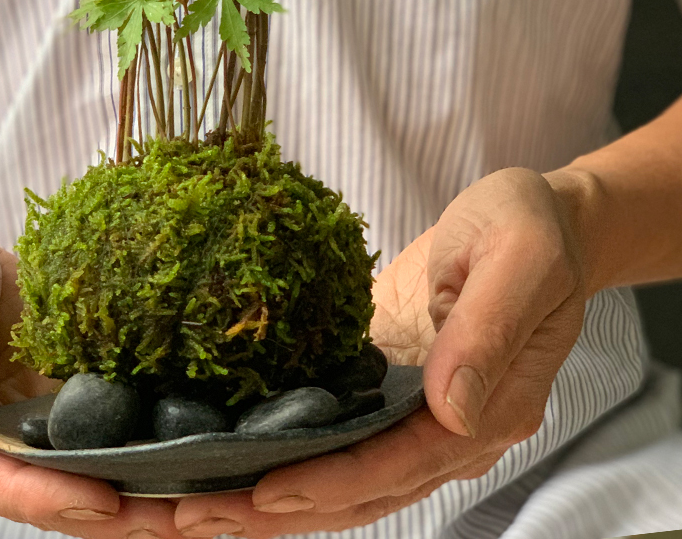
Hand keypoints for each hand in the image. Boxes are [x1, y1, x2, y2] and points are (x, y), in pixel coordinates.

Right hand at [0, 183, 183, 538]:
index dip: (37, 494)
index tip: (99, 499)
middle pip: (26, 487)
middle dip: (100, 510)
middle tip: (176, 517)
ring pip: (60, 463)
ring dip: (124, 483)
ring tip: (194, 502)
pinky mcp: (30, 380)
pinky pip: (77, 417)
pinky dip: (123, 435)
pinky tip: (176, 443)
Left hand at [173, 168, 588, 537]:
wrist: (537, 221)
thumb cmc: (531, 230)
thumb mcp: (520, 262)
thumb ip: (487, 334)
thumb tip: (453, 409)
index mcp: (489, 408)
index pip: (400, 464)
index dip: (332, 482)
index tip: (265, 493)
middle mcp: (449, 427)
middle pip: (360, 488)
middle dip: (279, 509)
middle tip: (193, 514)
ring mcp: (416, 410)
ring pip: (342, 473)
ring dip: (273, 497)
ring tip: (194, 506)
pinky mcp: (388, 383)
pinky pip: (337, 432)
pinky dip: (288, 453)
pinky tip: (234, 457)